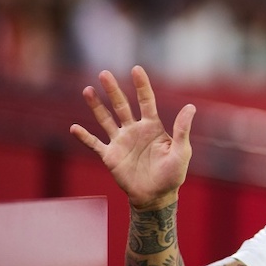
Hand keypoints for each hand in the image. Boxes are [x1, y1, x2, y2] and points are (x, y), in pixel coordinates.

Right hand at [70, 66, 195, 208]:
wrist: (156, 196)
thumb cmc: (172, 174)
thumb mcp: (181, 151)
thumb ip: (182, 130)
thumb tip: (191, 107)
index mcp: (153, 127)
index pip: (146, 101)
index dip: (141, 86)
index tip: (136, 69)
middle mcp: (135, 130)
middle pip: (122, 106)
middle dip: (113, 90)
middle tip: (104, 73)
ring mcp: (121, 142)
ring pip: (106, 120)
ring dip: (96, 106)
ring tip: (88, 90)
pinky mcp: (110, 156)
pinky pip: (95, 144)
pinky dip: (85, 136)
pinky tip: (74, 128)